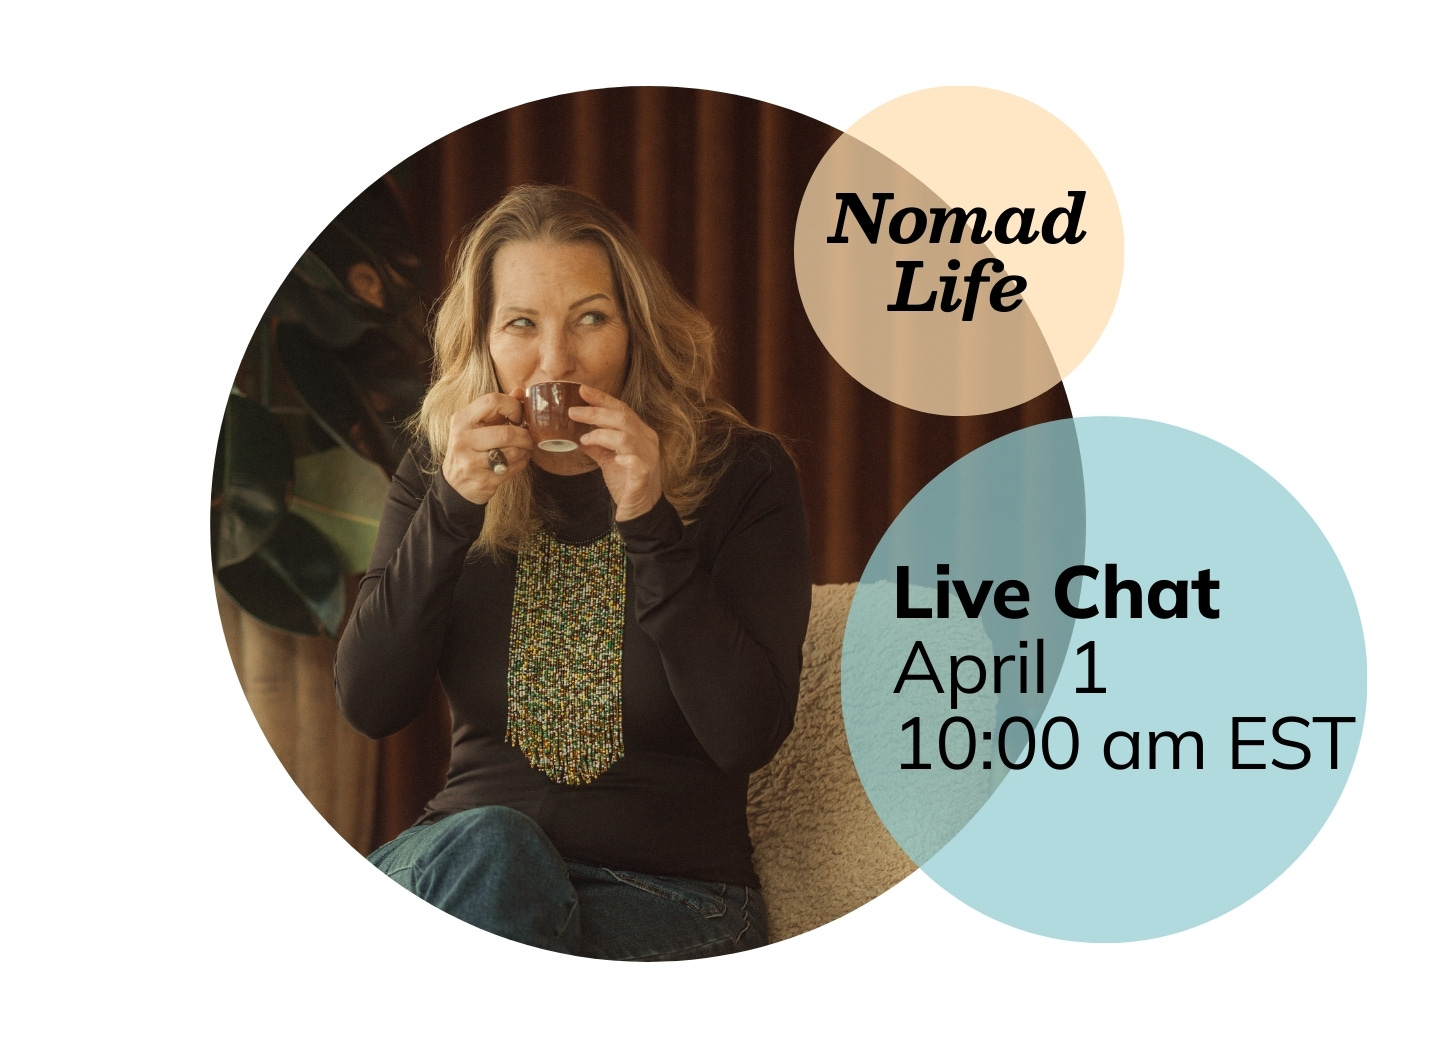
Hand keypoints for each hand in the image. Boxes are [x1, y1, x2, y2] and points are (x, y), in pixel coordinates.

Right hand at [441, 390, 534, 504]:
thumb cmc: (471, 448)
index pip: (492, 401)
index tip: (518, 417)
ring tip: (525, 448)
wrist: (456, 483)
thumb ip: (498, 408)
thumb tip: (521, 391)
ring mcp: (471, 462)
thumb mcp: (477, 425)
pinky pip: (512, 468)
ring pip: (512, 452)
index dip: (513, 406)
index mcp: (462, 419)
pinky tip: (519, 459)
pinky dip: (522, 462)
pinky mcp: (483, 480)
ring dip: (525, 450)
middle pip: (506, 433)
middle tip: (529, 437)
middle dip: (524, 435)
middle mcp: (463, 439)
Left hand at [572, 385, 662, 520]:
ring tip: (584, 438)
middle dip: (595, 412)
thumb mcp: (608, 459)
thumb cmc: (626, 482)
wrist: (641, 511)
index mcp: (640, 433)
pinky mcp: (644, 476)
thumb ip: (597, 445)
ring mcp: (648, 458)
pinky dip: (622, 457)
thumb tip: (576, 433)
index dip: (602, 398)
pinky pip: (635, 461)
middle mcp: (647, 441)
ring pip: (625, 437)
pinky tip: (613, 458)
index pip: (622, 409)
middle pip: (623, 418)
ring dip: (601, 434)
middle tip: (572, 412)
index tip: (582, 390)